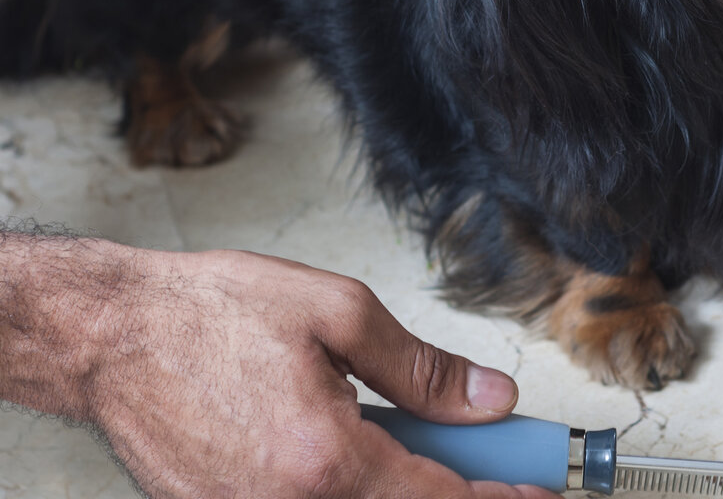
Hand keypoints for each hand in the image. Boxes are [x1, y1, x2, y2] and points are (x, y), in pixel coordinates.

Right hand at [85, 248, 557, 498]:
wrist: (116, 332)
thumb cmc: (215, 310)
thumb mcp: (336, 313)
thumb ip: (420, 368)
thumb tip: (487, 398)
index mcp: (321, 461)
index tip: (536, 492)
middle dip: (445, 486)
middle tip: (470, 449)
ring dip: (388, 479)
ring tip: (387, 427)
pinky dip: (341, 484)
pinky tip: (334, 438)